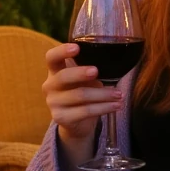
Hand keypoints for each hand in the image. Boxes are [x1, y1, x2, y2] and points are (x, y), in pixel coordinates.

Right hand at [42, 43, 122, 159]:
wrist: (77, 122)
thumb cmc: (82, 91)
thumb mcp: (85, 78)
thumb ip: (91, 69)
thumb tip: (114, 62)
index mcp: (55, 70)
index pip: (51, 57)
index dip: (61, 51)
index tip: (76, 48)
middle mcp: (50, 86)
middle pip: (63, 77)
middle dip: (80, 73)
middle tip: (96, 71)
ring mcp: (53, 103)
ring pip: (79, 95)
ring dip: (103, 94)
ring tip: (119, 94)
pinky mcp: (61, 118)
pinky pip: (85, 111)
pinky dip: (104, 108)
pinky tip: (116, 105)